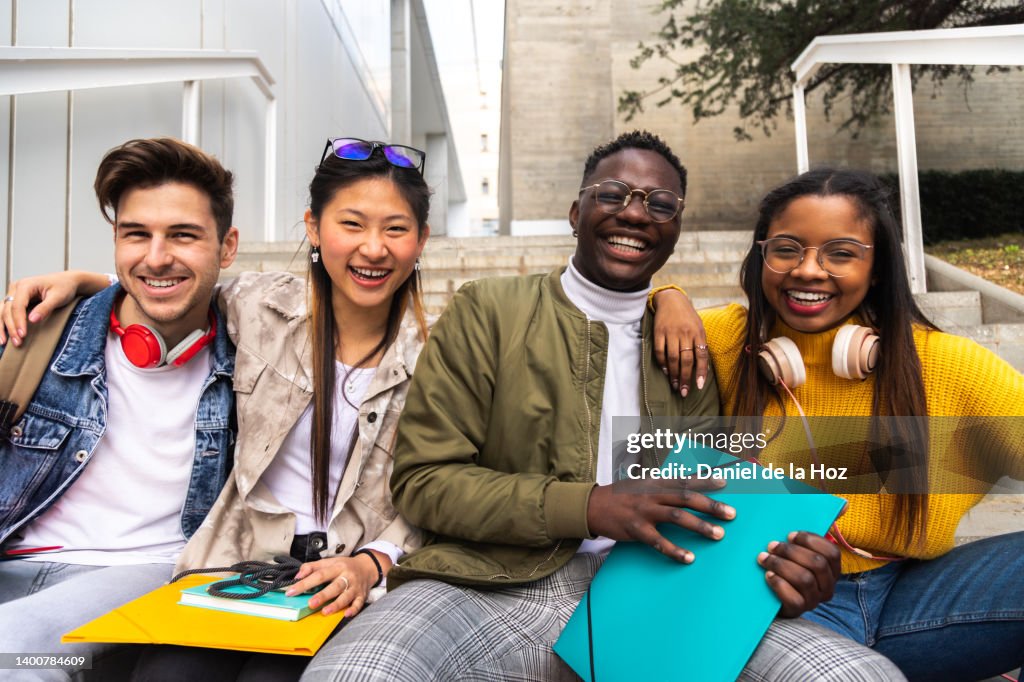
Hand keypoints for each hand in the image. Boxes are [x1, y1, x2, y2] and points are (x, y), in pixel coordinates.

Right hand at [1, 271, 106, 345]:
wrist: (68, 281)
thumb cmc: (64, 287)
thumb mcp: (58, 297)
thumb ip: (45, 308)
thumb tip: (32, 320)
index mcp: (26, 285)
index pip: (17, 306)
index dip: (19, 321)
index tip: (22, 335)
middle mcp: (16, 288)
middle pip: (7, 310)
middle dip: (11, 327)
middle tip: (18, 342)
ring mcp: (14, 294)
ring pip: (2, 311)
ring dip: (2, 327)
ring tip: (5, 342)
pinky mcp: (15, 300)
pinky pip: (5, 312)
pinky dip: (3, 323)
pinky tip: (4, 335)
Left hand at [285, 551, 390, 616]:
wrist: (368, 567)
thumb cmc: (344, 566)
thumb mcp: (329, 562)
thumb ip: (312, 567)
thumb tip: (297, 576)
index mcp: (337, 567)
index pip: (319, 575)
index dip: (305, 583)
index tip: (292, 592)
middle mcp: (347, 576)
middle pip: (335, 586)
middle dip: (323, 595)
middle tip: (310, 604)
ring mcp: (355, 587)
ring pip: (346, 596)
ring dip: (336, 604)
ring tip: (325, 611)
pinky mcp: (362, 595)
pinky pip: (359, 604)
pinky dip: (353, 609)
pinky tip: (346, 614)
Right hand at [586, 477, 734, 563]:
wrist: (592, 505)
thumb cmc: (621, 495)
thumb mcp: (642, 483)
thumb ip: (664, 485)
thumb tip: (688, 484)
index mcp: (655, 482)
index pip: (684, 480)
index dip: (705, 481)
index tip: (724, 484)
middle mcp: (652, 494)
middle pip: (686, 498)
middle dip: (710, 506)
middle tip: (731, 514)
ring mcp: (644, 512)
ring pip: (677, 518)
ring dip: (700, 526)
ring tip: (718, 534)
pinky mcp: (636, 530)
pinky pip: (659, 541)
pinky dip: (675, 550)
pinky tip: (689, 558)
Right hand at [651, 288, 707, 397]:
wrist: (672, 299)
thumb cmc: (688, 317)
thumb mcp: (699, 327)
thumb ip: (700, 345)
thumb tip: (703, 367)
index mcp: (699, 333)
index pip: (702, 356)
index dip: (701, 372)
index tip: (699, 386)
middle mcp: (686, 333)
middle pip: (686, 360)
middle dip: (685, 378)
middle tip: (683, 391)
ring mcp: (672, 332)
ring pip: (673, 358)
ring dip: (674, 374)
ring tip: (675, 385)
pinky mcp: (659, 332)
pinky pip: (660, 351)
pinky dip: (662, 363)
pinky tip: (665, 371)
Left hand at [757, 531, 840, 617]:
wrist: (771, 596)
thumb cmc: (788, 567)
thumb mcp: (801, 549)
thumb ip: (815, 532)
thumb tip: (843, 504)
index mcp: (832, 570)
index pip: (832, 553)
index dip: (811, 541)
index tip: (790, 535)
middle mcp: (827, 587)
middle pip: (817, 564)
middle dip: (792, 551)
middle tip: (771, 545)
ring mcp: (814, 600)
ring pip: (804, 579)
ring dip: (781, 565)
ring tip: (764, 558)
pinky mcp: (798, 611)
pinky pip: (793, 599)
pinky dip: (779, 584)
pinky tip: (767, 575)